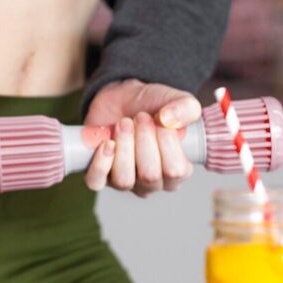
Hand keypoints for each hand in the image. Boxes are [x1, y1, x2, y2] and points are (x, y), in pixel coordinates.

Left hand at [83, 79, 201, 196]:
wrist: (122, 100)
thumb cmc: (153, 107)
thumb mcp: (177, 100)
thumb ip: (186, 108)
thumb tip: (169, 120)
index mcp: (176, 171)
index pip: (176, 172)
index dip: (167, 144)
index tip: (161, 120)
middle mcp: (152, 182)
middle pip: (149, 176)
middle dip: (144, 141)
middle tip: (140, 117)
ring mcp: (126, 182)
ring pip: (124, 181)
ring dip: (124, 147)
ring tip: (124, 123)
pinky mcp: (100, 176)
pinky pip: (97, 182)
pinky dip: (101, 163)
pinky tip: (106, 143)